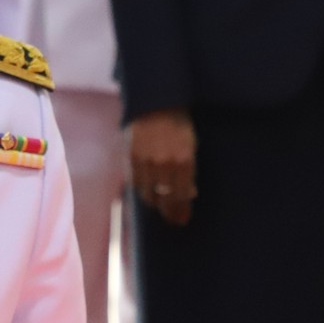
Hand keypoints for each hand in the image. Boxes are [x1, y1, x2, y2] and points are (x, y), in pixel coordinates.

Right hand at [128, 108, 195, 225]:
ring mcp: (147, 161)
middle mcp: (166, 164)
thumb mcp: (191, 146)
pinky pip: (136, 183)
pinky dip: (142, 188)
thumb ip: (189, 171)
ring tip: (160, 201)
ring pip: (149, 194)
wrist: (157, 104)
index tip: (182, 218)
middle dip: (170, 211)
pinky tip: (147, 187)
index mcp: (185, 161)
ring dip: (155, 200)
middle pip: (165, 199)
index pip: (182, 196)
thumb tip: (190, 195)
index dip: (181, 210)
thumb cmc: (179, 126)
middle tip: (173, 218)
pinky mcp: (132, 157)